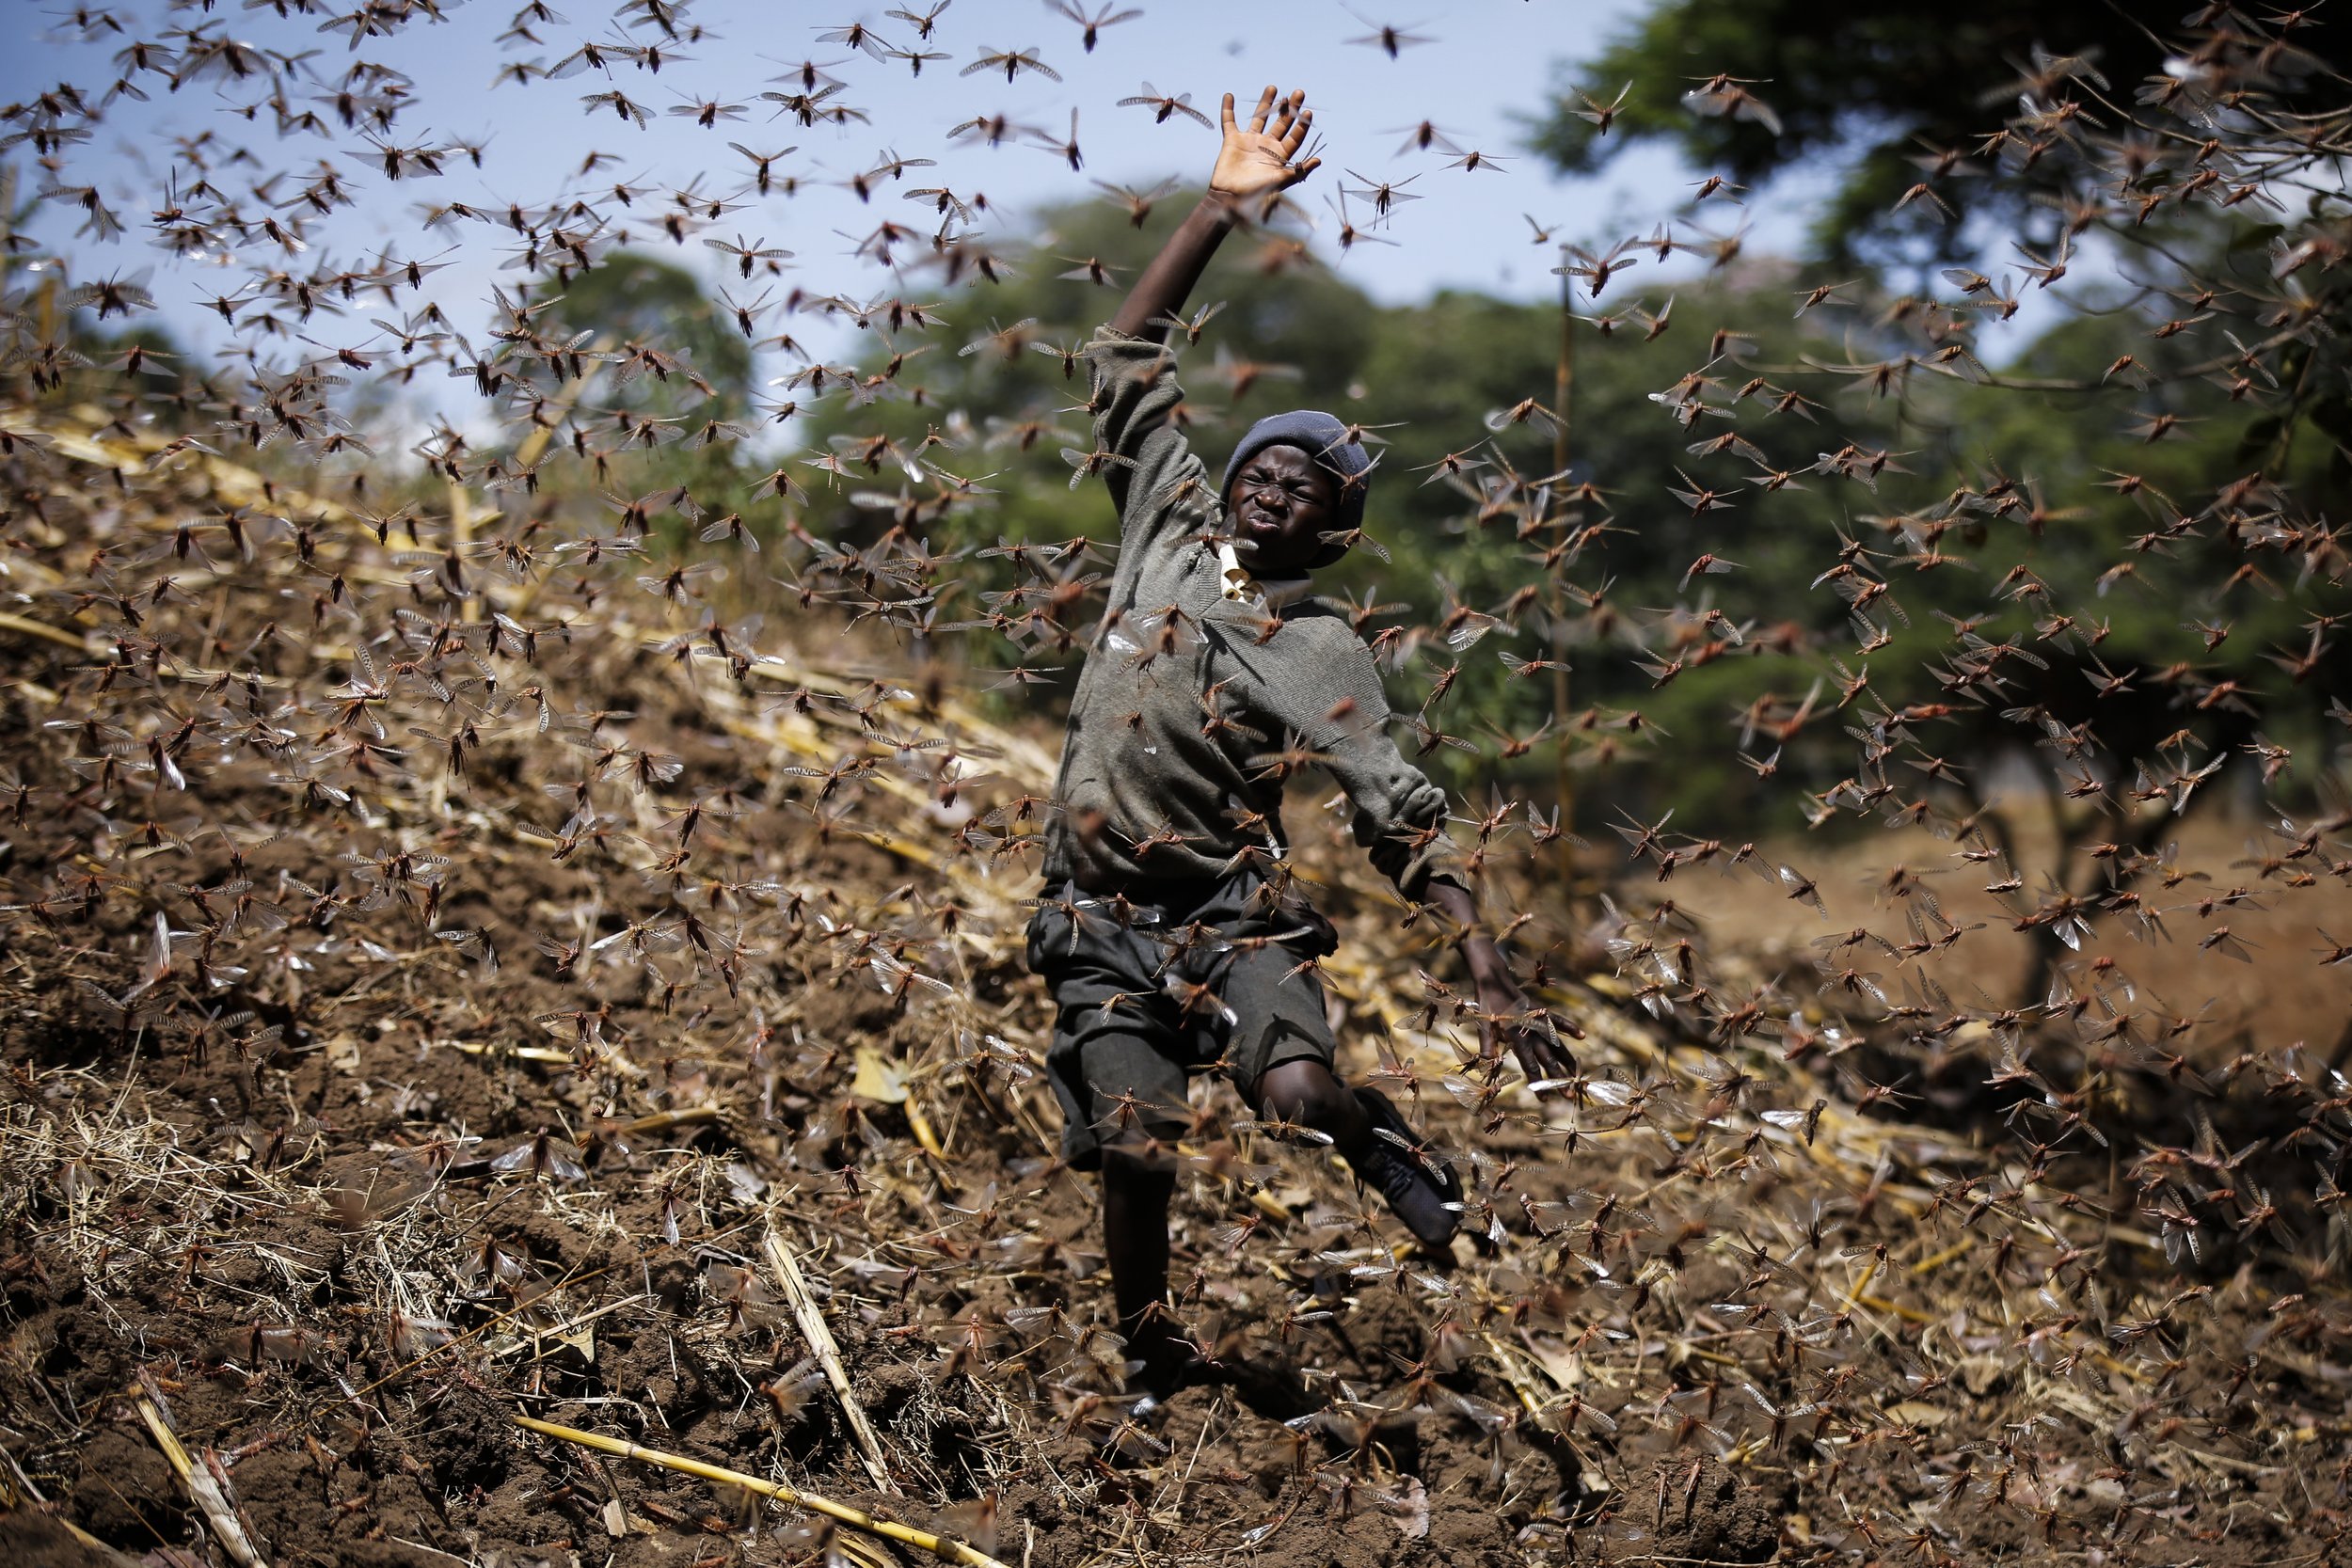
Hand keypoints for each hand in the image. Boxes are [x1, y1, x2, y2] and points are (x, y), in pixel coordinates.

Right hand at [1210, 86, 1320, 199]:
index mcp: (1280, 155)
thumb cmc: (1257, 193)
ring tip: (1273, 88)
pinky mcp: (1232, 140)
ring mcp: (1250, 141)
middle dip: (1290, 108)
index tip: (1307, 112)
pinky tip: (1229, 96)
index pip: (1295, 136)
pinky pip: (1229, 121)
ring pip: (1260, 117)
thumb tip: (1319, 160)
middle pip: (1281, 122)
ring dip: (1266, 102)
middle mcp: (1267, 145)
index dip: (1301, 125)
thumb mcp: (1281, 181)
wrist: (1231, 198)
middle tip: (1299, 93)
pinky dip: (1228, 109)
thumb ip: (1299, 171)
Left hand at [1466, 945, 1579, 1085]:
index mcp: (1516, 1037)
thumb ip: (1488, 1046)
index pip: (1529, 1064)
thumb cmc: (1486, 1010)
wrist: (1494, 983)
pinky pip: (1559, 1021)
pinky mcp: (1543, 1012)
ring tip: (1577, 1076)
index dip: (1538, 1081)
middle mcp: (1531, 1031)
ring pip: (1557, 1045)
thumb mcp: (1483, 1028)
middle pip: (1548, 1059)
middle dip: (1558, 1079)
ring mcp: (1539, 1021)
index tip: (1545, 1099)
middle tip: (1568, 1096)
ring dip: (1567, 1061)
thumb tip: (1487, 1064)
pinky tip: (1582, 1036)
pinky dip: (1570, 1027)